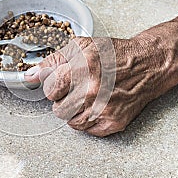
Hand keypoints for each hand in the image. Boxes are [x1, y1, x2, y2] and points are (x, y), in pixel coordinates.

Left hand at [25, 36, 169, 136]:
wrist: (146, 65)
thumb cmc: (114, 55)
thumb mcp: (81, 47)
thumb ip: (52, 61)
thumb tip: (30, 75)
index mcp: (81, 69)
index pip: (49, 90)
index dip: (55, 85)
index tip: (63, 82)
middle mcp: (92, 91)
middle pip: (58, 109)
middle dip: (64, 99)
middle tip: (78, 89)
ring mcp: (103, 109)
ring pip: (70, 121)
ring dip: (75, 111)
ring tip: (87, 97)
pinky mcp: (113, 122)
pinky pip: (87, 130)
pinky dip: (88, 120)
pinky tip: (96, 106)